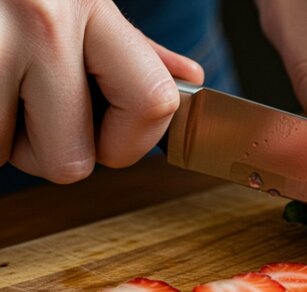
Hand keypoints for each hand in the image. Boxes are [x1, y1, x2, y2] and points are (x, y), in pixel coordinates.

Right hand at [0, 0, 202, 183]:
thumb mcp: (81, 1)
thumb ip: (132, 48)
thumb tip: (187, 80)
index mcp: (91, 7)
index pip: (152, 104)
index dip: (129, 142)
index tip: (105, 134)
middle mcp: (44, 21)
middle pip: (72, 162)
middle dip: (51, 150)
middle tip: (30, 108)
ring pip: (6, 157)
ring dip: (1, 138)